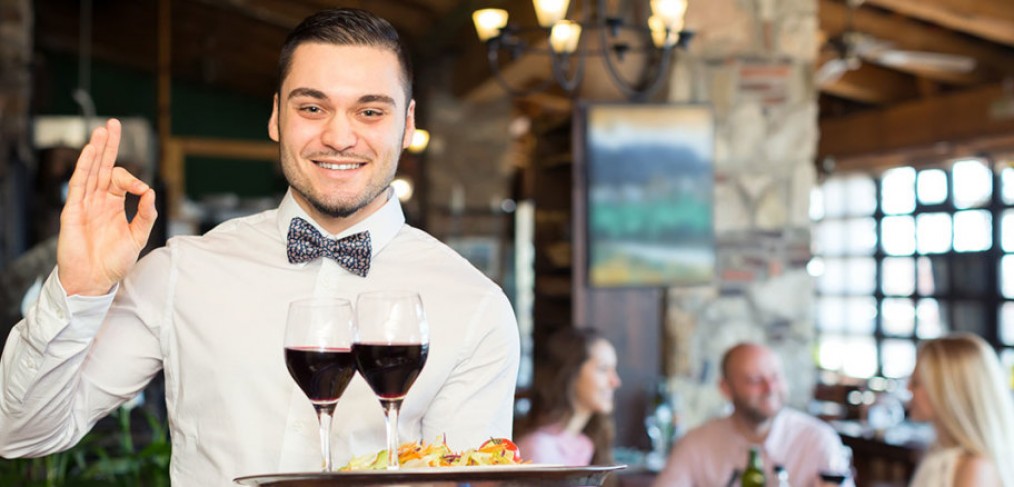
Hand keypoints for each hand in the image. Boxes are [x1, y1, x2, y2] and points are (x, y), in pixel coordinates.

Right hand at [56, 119, 157, 295]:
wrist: (94, 280)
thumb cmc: (114, 261)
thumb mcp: (138, 236)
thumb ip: (146, 214)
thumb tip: (150, 191)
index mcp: (113, 205)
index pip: (121, 180)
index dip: (133, 179)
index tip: (142, 190)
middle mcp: (98, 200)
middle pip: (103, 166)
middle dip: (108, 145)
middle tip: (113, 123)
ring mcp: (84, 204)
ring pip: (90, 171)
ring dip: (95, 150)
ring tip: (102, 130)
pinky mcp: (72, 211)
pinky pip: (78, 185)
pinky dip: (84, 168)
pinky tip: (90, 152)